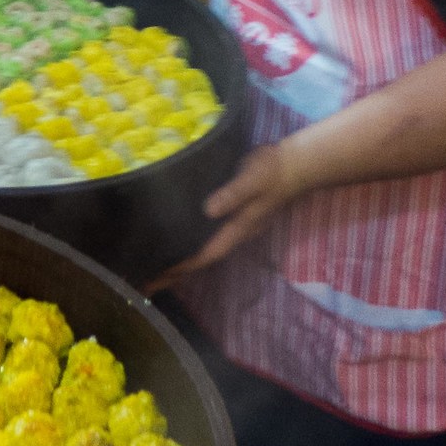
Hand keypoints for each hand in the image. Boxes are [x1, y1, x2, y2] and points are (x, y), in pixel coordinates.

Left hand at [165, 140, 303, 276]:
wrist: (294, 164)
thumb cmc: (271, 172)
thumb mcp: (250, 180)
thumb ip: (232, 195)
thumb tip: (208, 210)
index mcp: (237, 229)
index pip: (206, 254)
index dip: (184, 266)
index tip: (160, 276)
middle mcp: (235, 232)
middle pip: (204, 257)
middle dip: (180, 270)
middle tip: (151, 281)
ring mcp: (237, 224)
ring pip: (207, 247)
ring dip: (186, 257)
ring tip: (161, 265)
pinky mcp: (235, 213)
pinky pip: (210, 233)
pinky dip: (194, 239)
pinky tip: (182, 236)